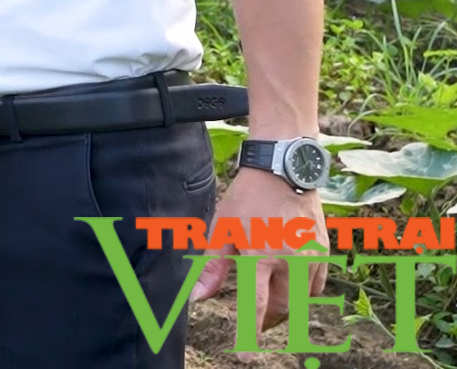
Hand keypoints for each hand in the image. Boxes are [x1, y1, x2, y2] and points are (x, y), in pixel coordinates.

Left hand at [192, 167, 327, 330]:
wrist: (284, 171)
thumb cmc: (247, 198)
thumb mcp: (222, 229)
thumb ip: (211, 266)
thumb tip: (196, 297)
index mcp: (261, 254)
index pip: (256, 304)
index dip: (250, 330)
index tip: (246, 349)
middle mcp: (291, 260)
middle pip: (282, 308)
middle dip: (267, 321)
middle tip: (255, 325)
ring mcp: (311, 257)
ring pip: (302, 300)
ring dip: (286, 309)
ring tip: (269, 308)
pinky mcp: (324, 252)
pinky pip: (316, 286)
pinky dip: (303, 294)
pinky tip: (290, 288)